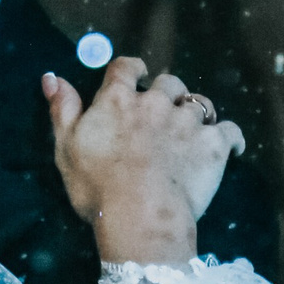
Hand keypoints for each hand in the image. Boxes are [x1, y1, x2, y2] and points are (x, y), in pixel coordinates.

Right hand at [43, 57, 243, 265]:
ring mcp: (188, 123)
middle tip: (164, 111)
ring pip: (200, 104)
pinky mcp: (214, 146)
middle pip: (169, 83)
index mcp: (118, 100)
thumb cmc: (97, 186)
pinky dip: (231, 138)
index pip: (126, 68)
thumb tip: (52, 76)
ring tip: (193, 129)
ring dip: (196, 113)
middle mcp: (155, 103)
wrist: (141, 215)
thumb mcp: (66, 147)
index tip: (137, 72)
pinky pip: (230, 131)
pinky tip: (231, 147)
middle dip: (167, 92)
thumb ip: (62, 108)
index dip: (132, 68)